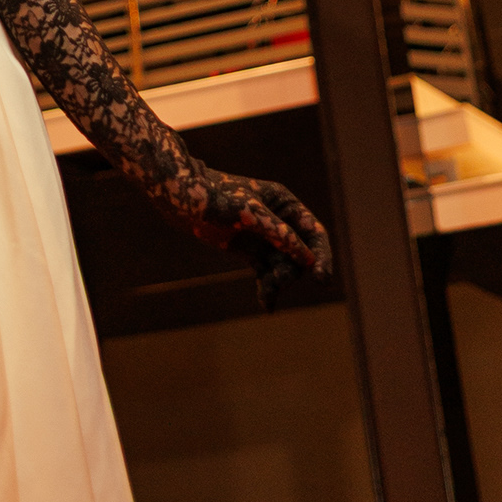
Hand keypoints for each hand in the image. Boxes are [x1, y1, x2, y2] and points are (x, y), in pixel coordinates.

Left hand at [186, 170, 331, 311]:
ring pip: (283, 266)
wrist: (179, 198)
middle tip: (276, 282)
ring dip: (279, 282)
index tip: (322, 279)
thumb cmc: (214, 196)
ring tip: (267, 296)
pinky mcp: (250, 251)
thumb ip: (278, 233)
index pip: (314, 231)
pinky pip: (267, 273)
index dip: (322, 255)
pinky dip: (268, 288)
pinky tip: (267, 305)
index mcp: (284, 202)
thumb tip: (307, 258)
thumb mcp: (248, 213)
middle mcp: (279, 220)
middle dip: (292, 271)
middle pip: (300, 254)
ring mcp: (264, 237)